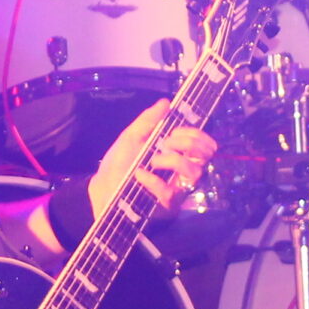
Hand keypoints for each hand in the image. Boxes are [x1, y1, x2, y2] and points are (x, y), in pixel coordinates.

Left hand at [90, 99, 216, 219]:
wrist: (103, 186)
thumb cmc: (119, 162)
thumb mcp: (132, 136)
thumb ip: (148, 120)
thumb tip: (166, 102)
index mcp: (177, 153)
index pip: (203, 144)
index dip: (195, 134)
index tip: (175, 131)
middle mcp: (181, 171)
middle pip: (205, 156)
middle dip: (188, 143)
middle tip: (167, 143)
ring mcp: (177, 189)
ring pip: (195, 173)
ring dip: (174, 160)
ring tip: (153, 160)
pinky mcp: (167, 205)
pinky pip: (170, 192)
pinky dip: (153, 180)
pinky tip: (139, 174)